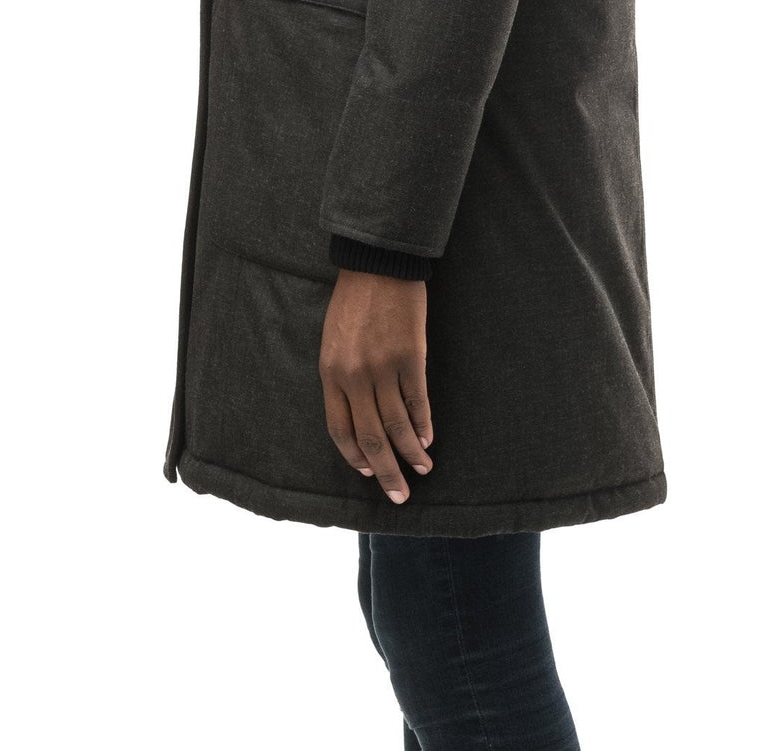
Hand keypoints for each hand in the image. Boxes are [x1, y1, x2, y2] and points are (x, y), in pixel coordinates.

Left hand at [320, 268, 434, 503]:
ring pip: (397, 426)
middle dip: (385, 472)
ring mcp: (384, 368)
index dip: (354, 457)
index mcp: (331, 373)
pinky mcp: (411, 357)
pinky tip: (428, 439)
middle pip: (370, 438)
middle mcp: (355, 376)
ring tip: (422, 469)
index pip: (340, 429)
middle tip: (399, 495)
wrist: (378, 264)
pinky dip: (424, 424)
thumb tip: (359, 414)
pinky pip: (418, 402)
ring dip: (411, 453)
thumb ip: (342, 377)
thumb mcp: (334, 340)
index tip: (368, 473)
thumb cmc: (354, 302)